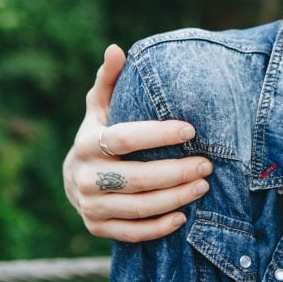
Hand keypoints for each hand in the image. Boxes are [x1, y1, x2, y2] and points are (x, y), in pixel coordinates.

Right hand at [62, 44, 211, 241]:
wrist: (74, 178)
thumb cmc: (99, 133)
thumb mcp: (100, 107)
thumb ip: (110, 79)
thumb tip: (116, 48)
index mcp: (87, 143)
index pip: (126, 139)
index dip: (159, 134)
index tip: (191, 130)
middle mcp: (85, 177)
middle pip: (137, 178)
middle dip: (177, 172)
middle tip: (208, 163)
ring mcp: (90, 205)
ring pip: (138, 207)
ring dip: (175, 198)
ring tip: (203, 185)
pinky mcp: (97, 228)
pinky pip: (132, 233)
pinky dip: (159, 227)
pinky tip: (183, 217)